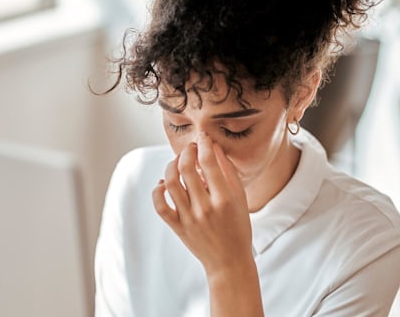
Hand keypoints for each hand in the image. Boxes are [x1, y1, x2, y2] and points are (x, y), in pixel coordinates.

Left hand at [152, 132, 253, 275]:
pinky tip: (165, 183)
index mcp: (224, 199)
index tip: (203, 138)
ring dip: (171, 166)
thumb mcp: (240, 198)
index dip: (204, 144)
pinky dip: (158, 190)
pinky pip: (159, 205)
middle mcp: (205, 208)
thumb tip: (213, 147)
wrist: (229, 261)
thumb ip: (227, 171)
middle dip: (186, 152)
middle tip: (191, 149)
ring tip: (178, 162)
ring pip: (170, 182)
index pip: (209, 162)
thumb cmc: (238, 227)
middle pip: (186, 168)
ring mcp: (189, 218)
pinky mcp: (177, 227)